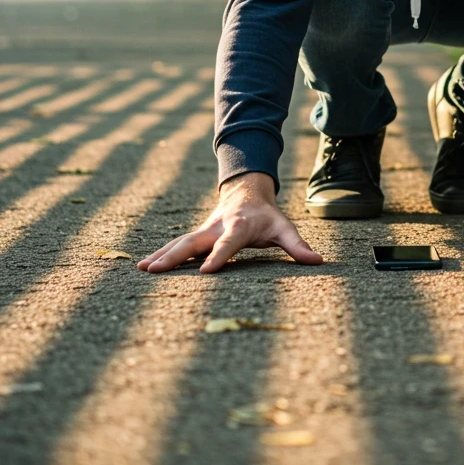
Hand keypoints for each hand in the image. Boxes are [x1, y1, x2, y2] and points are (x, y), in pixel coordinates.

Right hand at [137, 172, 322, 273]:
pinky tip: (144, 266)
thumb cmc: (267, 216)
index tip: (206, 272)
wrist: (247, 192)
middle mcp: (216, 227)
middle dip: (175, 256)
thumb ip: (297, 246)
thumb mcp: (284, 228)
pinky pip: (177, 246)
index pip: (228, 243)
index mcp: (239, 226)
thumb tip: (319, 261)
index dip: (218, 256)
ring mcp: (203, 230)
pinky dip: (161, 254)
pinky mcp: (197, 236)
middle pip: (193, 242)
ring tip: (143, 269)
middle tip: (156, 269)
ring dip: (162, 255)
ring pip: (180, 243)